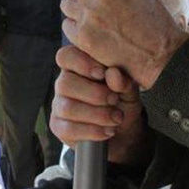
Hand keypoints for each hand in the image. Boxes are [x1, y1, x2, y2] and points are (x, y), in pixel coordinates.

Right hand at [51, 45, 148, 165]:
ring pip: (68, 108)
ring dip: (97, 114)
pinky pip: (69, 129)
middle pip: (65, 83)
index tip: (102, 73)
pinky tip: (107, 131)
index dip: (81, 63)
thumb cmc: (122, 103)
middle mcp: (64, 84)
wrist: (123, 132)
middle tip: (114, 99)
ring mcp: (59, 106)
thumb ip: (123, 81)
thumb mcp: (129, 90)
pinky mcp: (59, 127)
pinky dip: (92, 131)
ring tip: (116, 118)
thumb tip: (113, 73)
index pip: (66, 56)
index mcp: (78, 67)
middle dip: (94, 94)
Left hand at [59, 0, 188, 89]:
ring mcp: (89, 13)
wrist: (159, 54)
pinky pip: (68, 26)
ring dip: (78, 11)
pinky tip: (97, 34)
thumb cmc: (152, 20)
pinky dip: (78, 30)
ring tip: (100, 20)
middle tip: (90, 1)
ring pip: (66, 5)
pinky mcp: (83, 36)